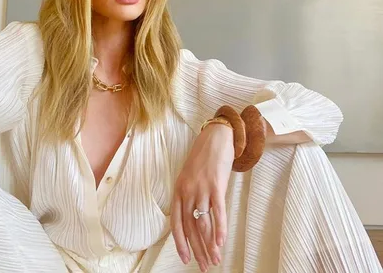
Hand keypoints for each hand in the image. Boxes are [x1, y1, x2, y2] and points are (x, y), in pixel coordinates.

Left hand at [171, 124, 233, 271]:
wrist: (215, 137)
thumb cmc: (203, 159)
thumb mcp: (190, 178)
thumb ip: (190, 197)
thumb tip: (195, 218)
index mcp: (178, 191)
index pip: (177, 223)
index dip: (181, 243)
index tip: (186, 258)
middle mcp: (187, 191)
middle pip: (191, 227)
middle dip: (198, 249)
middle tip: (204, 266)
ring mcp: (201, 188)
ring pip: (204, 223)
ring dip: (210, 244)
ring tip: (215, 259)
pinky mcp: (216, 185)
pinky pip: (218, 211)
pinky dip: (220, 228)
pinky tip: (221, 242)